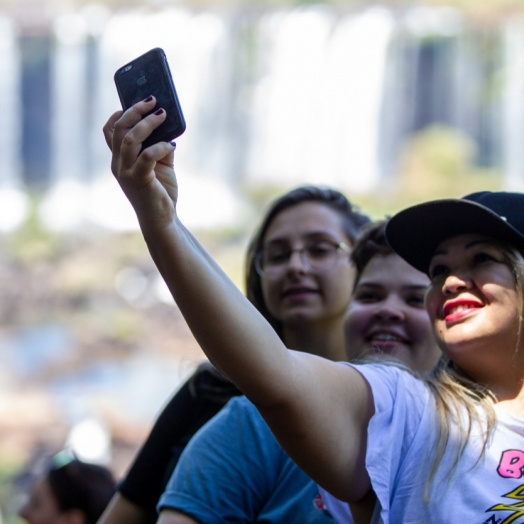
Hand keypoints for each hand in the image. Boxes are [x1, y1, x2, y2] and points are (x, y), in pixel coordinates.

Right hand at [102, 97, 177, 229]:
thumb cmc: (160, 191)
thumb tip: (169, 125)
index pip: (110, 131)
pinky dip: (160, 146)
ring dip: (147, 124)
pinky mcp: (139, 180)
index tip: (135, 101)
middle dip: (135, 111)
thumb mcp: (161, 164)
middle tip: (153, 101)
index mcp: (119, 159)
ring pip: (130, 139)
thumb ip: (160, 145)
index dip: (119, 113)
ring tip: (163, 114)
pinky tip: (172, 145)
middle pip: (119, 129)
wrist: (162, 219)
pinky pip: (147, 156)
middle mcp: (118, 164)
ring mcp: (126, 173)